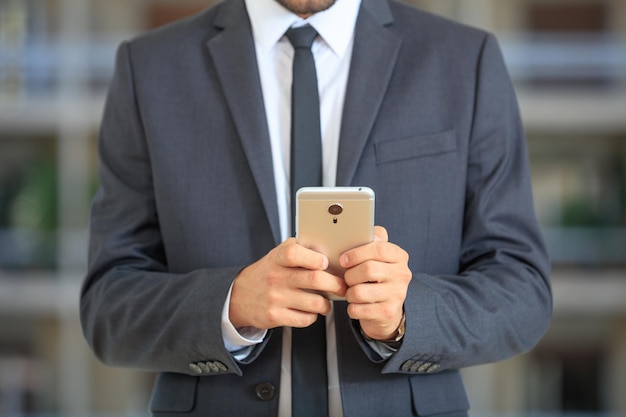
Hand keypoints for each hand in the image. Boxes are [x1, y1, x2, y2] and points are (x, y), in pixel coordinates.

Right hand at [229, 238, 347, 329]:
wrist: (239, 296)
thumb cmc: (266, 273)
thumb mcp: (276, 255)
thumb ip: (298, 248)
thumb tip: (327, 248)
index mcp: (276, 259)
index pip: (294, 253)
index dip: (314, 257)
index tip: (326, 262)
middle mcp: (275, 277)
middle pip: (314, 279)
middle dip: (336, 284)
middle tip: (342, 286)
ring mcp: (275, 298)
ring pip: (315, 302)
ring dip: (327, 304)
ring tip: (327, 302)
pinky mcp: (275, 317)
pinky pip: (305, 319)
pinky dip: (313, 316)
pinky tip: (311, 311)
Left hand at [341, 226, 411, 340]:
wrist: (387, 309)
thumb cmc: (376, 277)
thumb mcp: (377, 257)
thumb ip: (372, 240)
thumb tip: (363, 230)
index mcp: (399, 256)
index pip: (379, 248)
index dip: (357, 253)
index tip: (343, 259)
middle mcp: (402, 274)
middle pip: (368, 269)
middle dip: (350, 275)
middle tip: (347, 278)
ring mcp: (397, 295)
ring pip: (360, 291)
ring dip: (349, 292)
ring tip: (351, 292)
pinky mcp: (388, 312)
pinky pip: (358, 309)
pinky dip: (351, 307)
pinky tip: (355, 305)